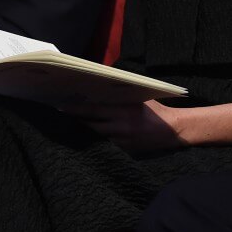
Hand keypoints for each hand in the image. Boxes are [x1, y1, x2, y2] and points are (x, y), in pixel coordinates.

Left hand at [63, 100, 187, 152]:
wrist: (172, 130)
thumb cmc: (155, 109)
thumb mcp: (139, 96)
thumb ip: (121, 93)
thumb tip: (102, 81)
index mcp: (123, 110)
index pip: (93, 110)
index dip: (76, 109)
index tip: (60, 106)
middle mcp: (120, 126)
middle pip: (90, 125)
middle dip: (75, 120)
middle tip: (59, 115)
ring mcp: (121, 140)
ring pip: (95, 136)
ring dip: (82, 131)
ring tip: (68, 126)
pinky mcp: (124, 150)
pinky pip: (104, 144)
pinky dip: (95, 140)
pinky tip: (86, 136)